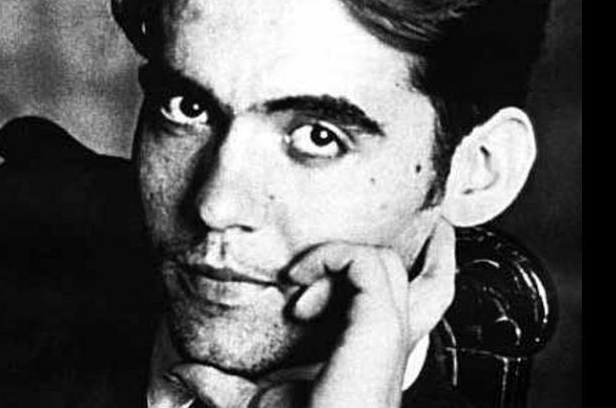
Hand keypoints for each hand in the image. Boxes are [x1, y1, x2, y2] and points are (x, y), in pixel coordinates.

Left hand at [167, 222, 456, 407]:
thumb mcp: (255, 403)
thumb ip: (223, 386)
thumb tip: (181, 376)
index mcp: (372, 358)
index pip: (407, 311)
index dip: (386, 286)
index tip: (322, 279)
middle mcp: (390, 345)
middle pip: (434, 286)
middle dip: (432, 250)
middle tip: (431, 225)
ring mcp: (388, 335)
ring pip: (389, 264)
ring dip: (343, 254)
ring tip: (299, 273)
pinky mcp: (379, 328)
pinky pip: (365, 264)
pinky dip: (330, 260)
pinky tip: (296, 289)